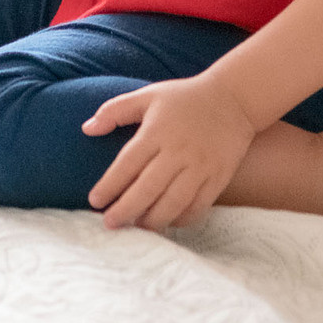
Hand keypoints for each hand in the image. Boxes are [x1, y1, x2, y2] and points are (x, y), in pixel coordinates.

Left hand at [83, 76, 257, 230]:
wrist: (236, 98)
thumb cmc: (185, 98)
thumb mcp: (147, 95)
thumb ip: (114, 110)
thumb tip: (87, 129)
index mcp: (157, 131)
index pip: (127, 164)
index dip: (109, 186)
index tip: (95, 201)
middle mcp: (178, 151)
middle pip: (148, 188)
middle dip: (126, 210)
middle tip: (110, 224)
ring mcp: (200, 166)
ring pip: (173, 202)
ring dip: (153, 219)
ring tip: (137, 227)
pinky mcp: (218, 177)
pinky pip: (198, 206)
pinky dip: (181, 219)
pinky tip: (168, 222)